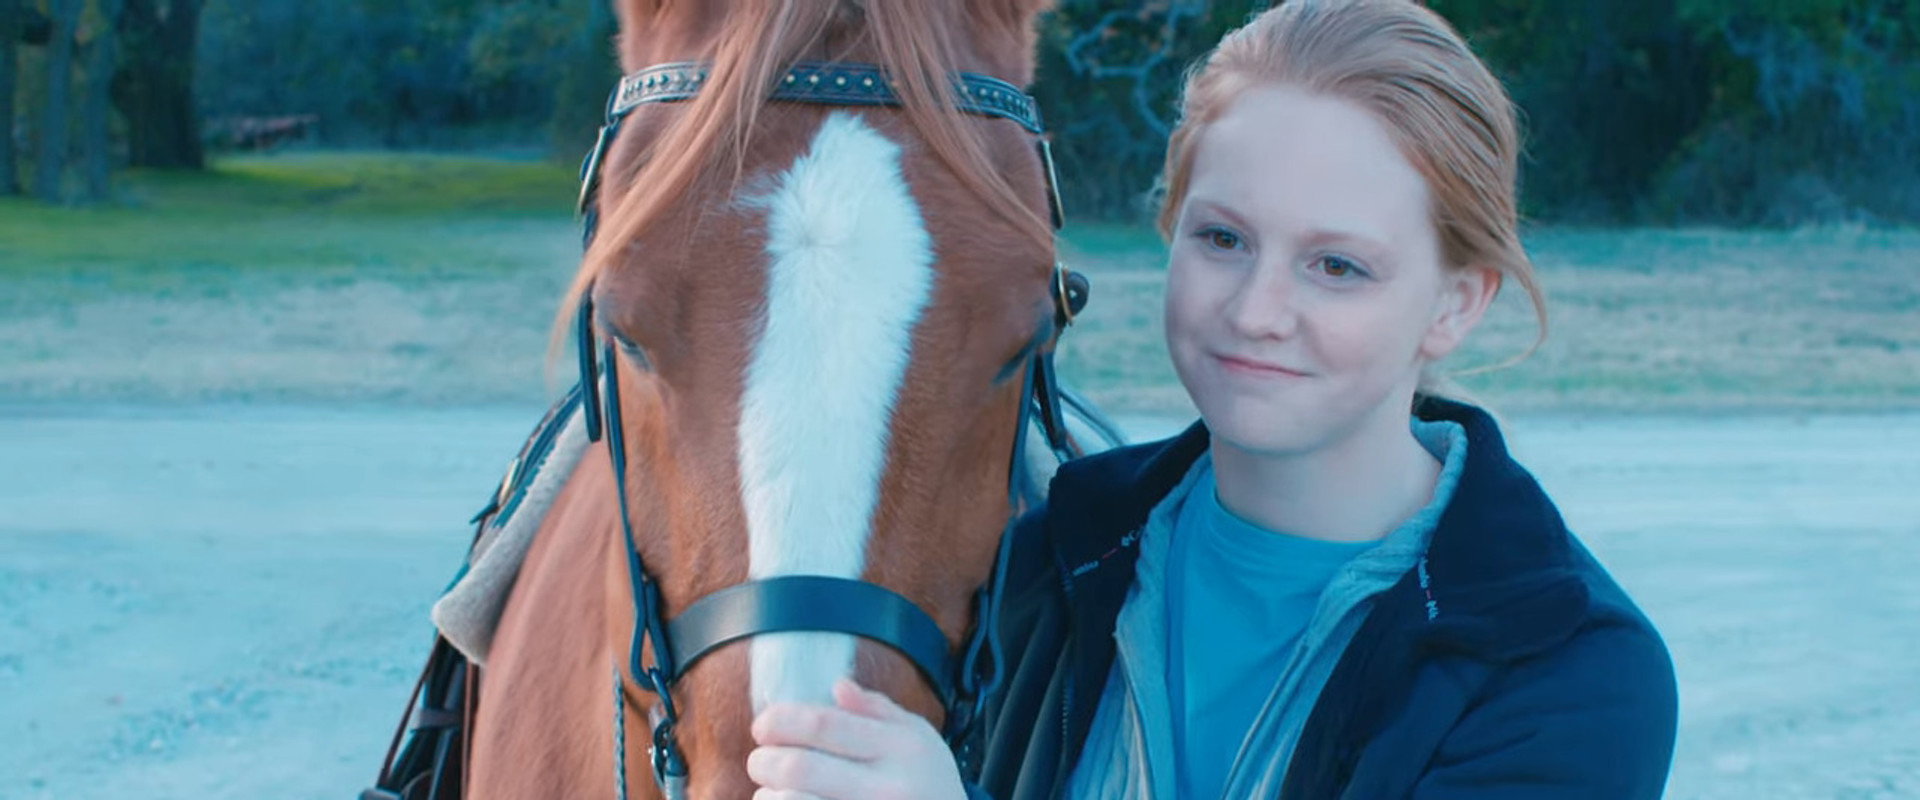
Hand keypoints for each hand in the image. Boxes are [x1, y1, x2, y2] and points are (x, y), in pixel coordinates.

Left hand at [747, 678, 966, 799]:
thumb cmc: (929, 785)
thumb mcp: (919, 739)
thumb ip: (878, 711)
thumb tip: (838, 685)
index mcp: (900, 748)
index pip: (824, 725)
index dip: (781, 720)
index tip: (764, 725)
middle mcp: (887, 788)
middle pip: (800, 767)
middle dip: (764, 760)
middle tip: (761, 761)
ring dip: (769, 796)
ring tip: (773, 791)